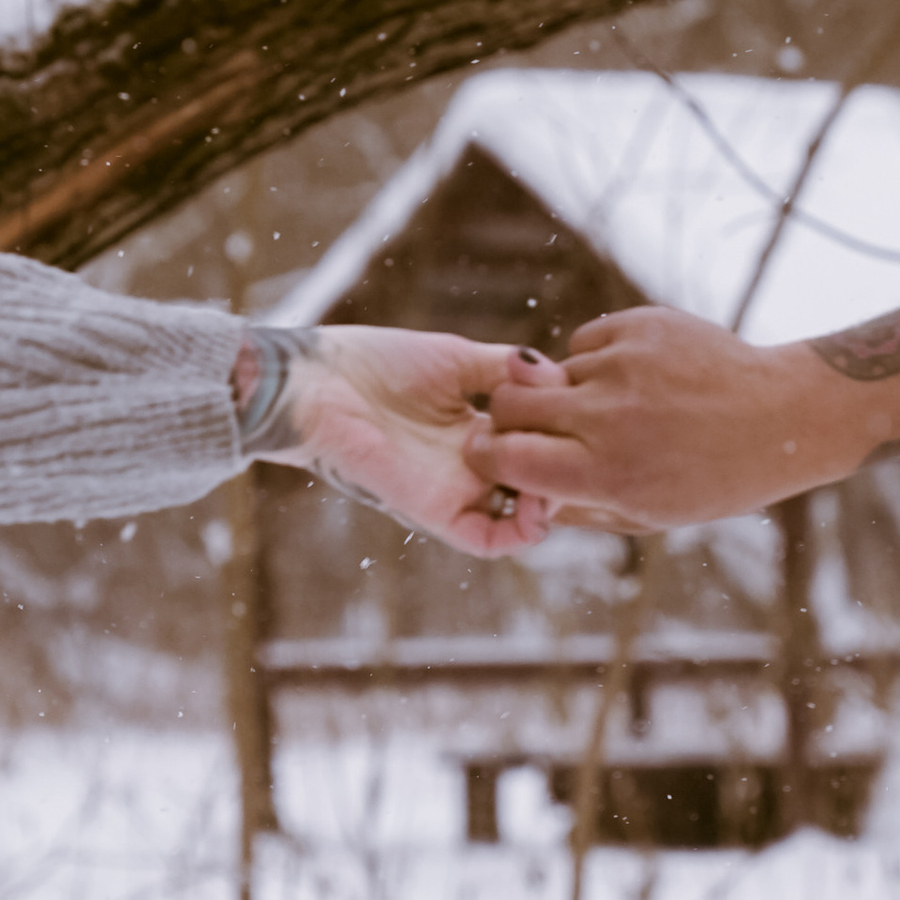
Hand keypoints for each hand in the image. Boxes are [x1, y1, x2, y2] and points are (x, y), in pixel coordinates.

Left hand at [276, 327, 566, 556]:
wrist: (320, 381)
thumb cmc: (375, 364)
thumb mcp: (457, 359)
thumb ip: (505, 369)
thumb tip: (550, 372)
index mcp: (474, 432)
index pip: (534, 448)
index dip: (562, 438)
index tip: (580, 413)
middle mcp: (468, 468)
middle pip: (534, 485)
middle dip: (564, 471)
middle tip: (577, 446)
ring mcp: (453, 492)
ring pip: (519, 521)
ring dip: (549, 504)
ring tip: (559, 471)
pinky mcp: (434, 511)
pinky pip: (488, 540)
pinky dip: (521, 533)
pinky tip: (537, 503)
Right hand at [461, 307, 892, 529]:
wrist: (781, 416)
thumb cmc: (715, 477)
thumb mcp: (649, 514)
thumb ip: (579, 505)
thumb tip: (520, 489)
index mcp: (606, 474)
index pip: (506, 457)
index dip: (486, 455)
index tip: (486, 451)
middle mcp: (609, 418)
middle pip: (512, 404)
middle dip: (509, 416)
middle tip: (528, 424)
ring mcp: (625, 365)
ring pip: (552, 373)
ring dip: (568, 392)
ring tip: (621, 408)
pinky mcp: (641, 325)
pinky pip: (586, 343)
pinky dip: (598, 362)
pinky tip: (637, 379)